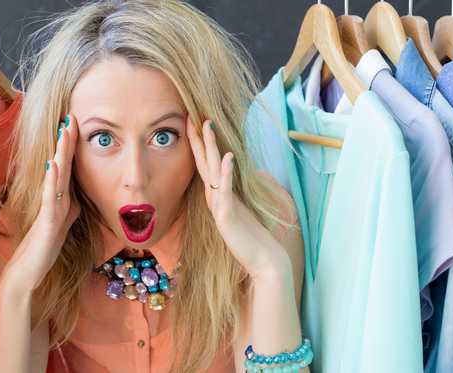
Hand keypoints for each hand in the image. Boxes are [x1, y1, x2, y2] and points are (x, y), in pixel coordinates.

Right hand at [2, 115, 80, 294]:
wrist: (26, 273)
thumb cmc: (43, 250)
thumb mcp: (61, 227)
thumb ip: (68, 211)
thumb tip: (78, 199)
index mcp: (59, 199)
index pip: (68, 168)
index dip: (72, 148)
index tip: (77, 125)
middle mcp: (53, 200)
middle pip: (63, 166)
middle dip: (67, 142)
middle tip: (70, 116)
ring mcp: (49, 209)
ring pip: (57, 176)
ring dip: (60, 153)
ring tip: (64, 131)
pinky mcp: (46, 222)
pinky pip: (50, 198)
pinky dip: (52, 181)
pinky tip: (53, 164)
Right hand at [186, 118, 290, 278]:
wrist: (261, 260)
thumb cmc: (251, 237)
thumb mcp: (241, 210)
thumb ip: (233, 195)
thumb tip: (233, 183)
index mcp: (218, 195)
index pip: (206, 164)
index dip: (200, 143)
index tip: (196, 122)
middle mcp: (215, 198)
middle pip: (204, 163)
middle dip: (198, 139)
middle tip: (192, 117)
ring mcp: (219, 206)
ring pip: (212, 171)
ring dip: (210, 148)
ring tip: (207, 127)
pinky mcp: (227, 216)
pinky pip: (225, 190)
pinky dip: (226, 172)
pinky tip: (227, 157)